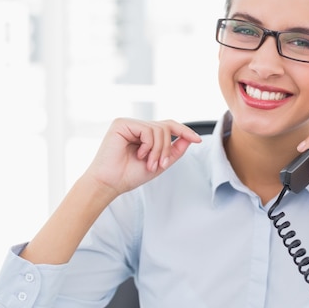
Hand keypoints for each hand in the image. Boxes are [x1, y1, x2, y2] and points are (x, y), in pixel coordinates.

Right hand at [83, 118, 201, 196]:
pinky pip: (148, 129)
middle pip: (166, 127)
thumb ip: (174, 151)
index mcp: (144, 135)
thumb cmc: (129, 175)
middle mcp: (137, 126)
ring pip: (159, 129)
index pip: (168, 126)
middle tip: (159, 164)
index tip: (198, 140)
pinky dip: (149, 145)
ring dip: (159, 150)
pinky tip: (139, 154)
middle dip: (167, 148)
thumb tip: (189, 138)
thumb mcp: (160, 163)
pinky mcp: (121, 123)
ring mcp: (129, 123)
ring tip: (149, 163)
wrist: (111, 184)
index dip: (184, 131)